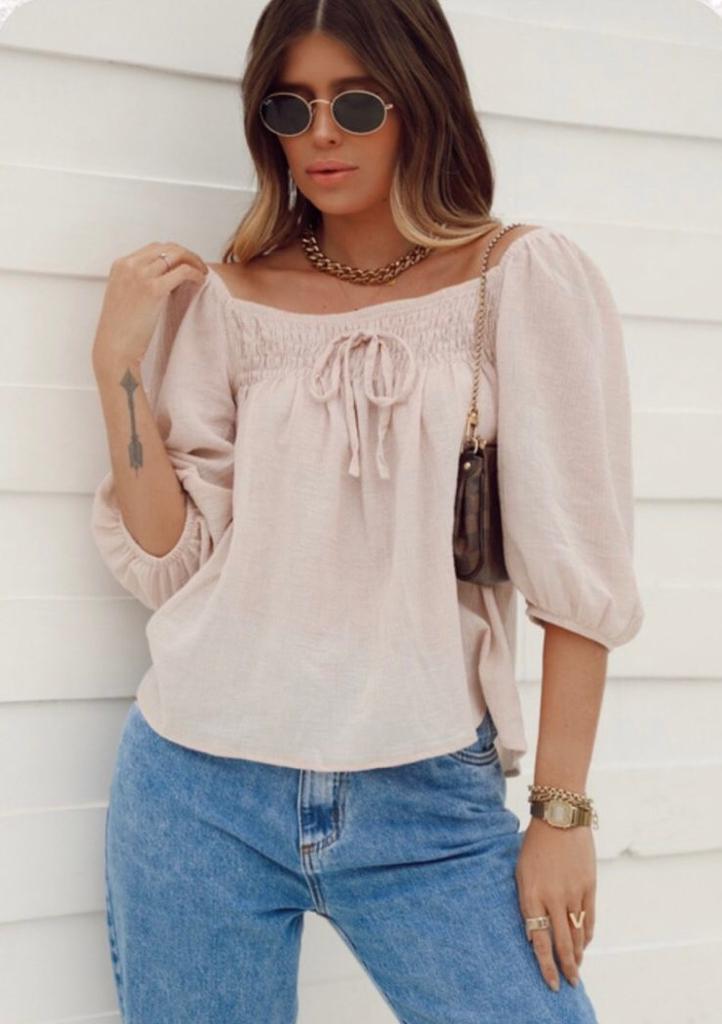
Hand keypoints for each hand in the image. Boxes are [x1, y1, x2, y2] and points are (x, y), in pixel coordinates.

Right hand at [92, 241, 207, 375]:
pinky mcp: (154, 289)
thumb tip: (163, 277)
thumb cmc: (120, 329)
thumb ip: (137, 281)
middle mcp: (130, 266)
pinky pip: (183, 272)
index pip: (154, 248)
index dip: (174, 254)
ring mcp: (141, 276)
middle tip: (198, 266)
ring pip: (176, 256)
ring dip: (194, 262)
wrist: (114, 347)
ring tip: (202, 273)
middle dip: (186, 254)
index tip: (185, 262)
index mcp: (120, 265)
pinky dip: (195, 273)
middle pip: (166, 248)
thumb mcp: (123, 295)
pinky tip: (200, 281)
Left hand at [514, 815, 595, 990]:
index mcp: (531, 894)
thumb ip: (528, 902)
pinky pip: (589, 918)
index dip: (545, 964)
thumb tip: (533, 932)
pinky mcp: (588, 886)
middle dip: (566, 967)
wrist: (559, 818)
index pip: (539, 939)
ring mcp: (573, 892)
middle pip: (562, 942)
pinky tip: (585, 944)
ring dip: (579, 954)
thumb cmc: (535, 845)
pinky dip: (587, 934)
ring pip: (578, 934)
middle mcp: (552, 897)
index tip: (550, 983)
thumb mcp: (522, 872)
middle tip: (571, 984)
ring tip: (577, 968)